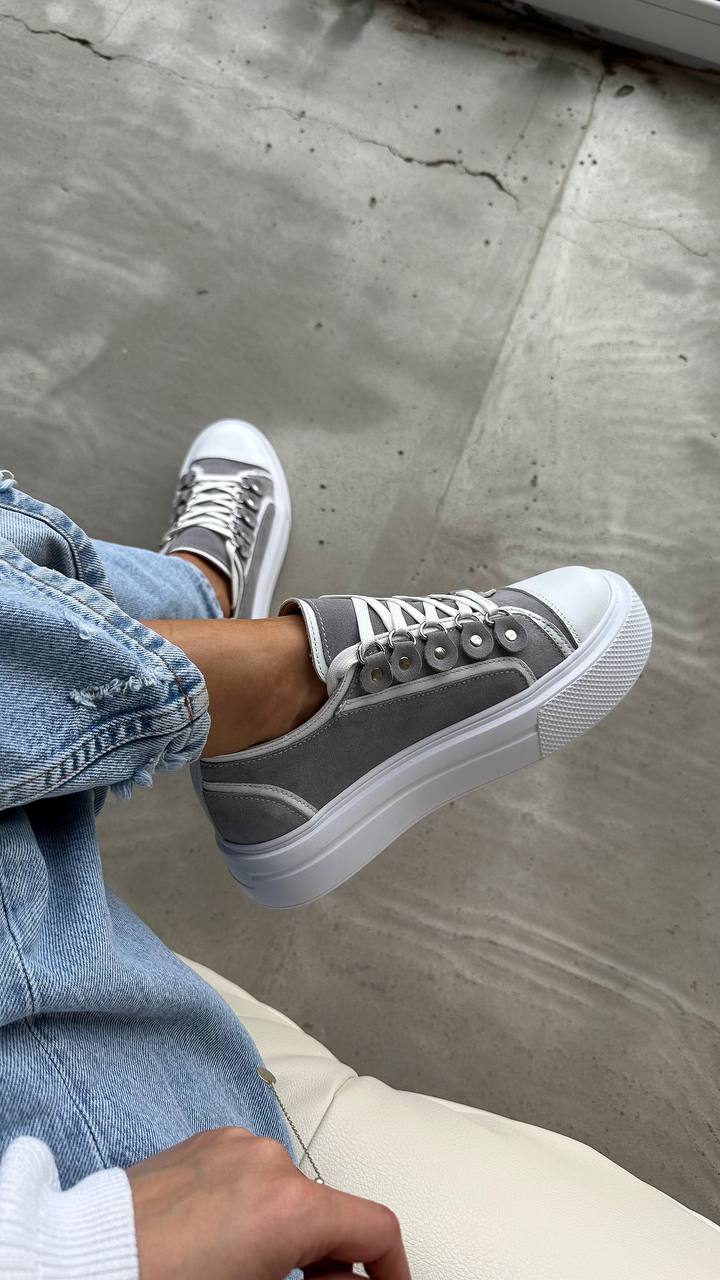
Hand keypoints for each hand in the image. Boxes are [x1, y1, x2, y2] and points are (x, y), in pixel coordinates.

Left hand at [126, 1126, 410, 1279]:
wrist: (82, 1264)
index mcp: (291, 1204)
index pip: (376, 1228)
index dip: (392, 1269)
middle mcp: (268, 1160)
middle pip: (329, 1211)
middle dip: (332, 1261)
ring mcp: (232, 1146)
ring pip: (289, 1193)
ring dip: (290, 1234)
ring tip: (258, 1275)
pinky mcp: (201, 1144)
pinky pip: (250, 1176)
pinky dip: (254, 1210)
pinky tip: (226, 1248)